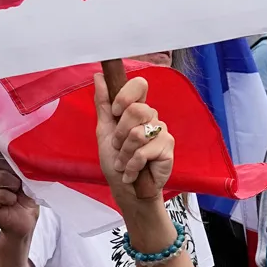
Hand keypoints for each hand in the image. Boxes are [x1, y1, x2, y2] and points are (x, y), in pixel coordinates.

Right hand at [0, 143, 38, 241]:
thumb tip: (10, 142)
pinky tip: (12, 201)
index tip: (12, 153)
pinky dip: (10, 197)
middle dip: (12, 169)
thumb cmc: (25, 195)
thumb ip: (15, 158)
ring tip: (17, 191)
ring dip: (13, 184)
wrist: (25, 219)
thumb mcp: (24, 172)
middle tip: (20, 180)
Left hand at [94, 71, 174, 210]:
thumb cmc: (116, 161)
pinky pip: (144, 152)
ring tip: (124, 163)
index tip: (115, 112)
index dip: (126, 96)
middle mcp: (152, 118)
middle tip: (118, 147)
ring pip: (138, 134)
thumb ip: (103, 104)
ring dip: (124, 153)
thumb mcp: (104, 132)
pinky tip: (132, 172)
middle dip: (120, 133)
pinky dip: (132, 165)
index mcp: (137, 109)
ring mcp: (162, 132)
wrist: (127, 189)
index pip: (140, 85)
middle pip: (137, 109)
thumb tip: (99, 77)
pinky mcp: (168, 148)